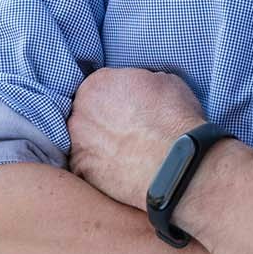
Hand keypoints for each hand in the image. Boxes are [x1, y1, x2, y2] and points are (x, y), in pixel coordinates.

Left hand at [67, 67, 207, 209]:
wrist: (175, 163)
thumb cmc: (173, 120)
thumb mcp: (167, 82)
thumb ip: (144, 82)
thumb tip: (144, 91)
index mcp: (98, 84)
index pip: (100, 84)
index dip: (117, 94)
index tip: (129, 104)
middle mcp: (80, 112)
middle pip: (87, 112)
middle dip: (103, 118)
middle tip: (128, 128)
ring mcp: (77, 143)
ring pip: (84, 140)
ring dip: (99, 143)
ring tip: (127, 151)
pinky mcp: (81, 171)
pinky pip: (87, 165)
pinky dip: (100, 167)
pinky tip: (121, 168)